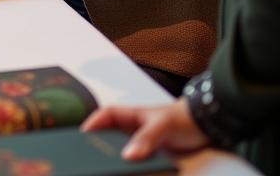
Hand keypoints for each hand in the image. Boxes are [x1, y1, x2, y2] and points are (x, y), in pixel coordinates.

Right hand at [81, 99, 208, 160]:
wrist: (206, 127)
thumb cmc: (181, 119)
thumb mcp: (163, 126)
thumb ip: (146, 138)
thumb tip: (127, 156)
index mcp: (130, 115)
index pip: (105, 116)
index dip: (91, 124)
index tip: (80, 137)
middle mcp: (132, 129)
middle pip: (109, 136)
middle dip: (97, 146)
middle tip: (86, 159)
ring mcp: (141, 143)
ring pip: (121, 151)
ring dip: (113, 160)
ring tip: (103, 170)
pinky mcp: (151, 156)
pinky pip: (135, 162)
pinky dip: (129, 169)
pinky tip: (126, 174)